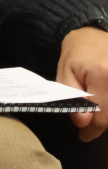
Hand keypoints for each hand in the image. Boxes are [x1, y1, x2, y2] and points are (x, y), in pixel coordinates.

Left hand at [56, 25, 107, 140]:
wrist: (94, 32)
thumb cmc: (77, 52)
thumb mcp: (65, 73)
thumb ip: (72, 98)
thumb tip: (82, 122)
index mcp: (103, 73)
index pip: (102, 114)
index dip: (92, 129)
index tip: (84, 136)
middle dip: (101, 123)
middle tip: (88, 127)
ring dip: (107, 115)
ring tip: (95, 114)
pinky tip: (104, 104)